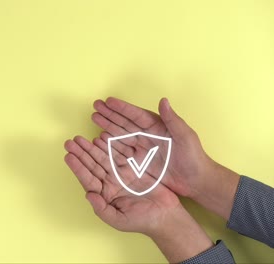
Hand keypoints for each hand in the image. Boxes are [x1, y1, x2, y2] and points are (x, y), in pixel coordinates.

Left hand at [64, 136, 212, 261]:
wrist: (166, 216)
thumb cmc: (142, 221)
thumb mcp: (118, 220)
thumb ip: (101, 209)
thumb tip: (88, 195)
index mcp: (104, 194)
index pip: (87, 179)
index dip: (77, 167)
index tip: (68, 156)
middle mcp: (110, 182)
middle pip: (92, 165)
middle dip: (81, 153)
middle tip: (70, 142)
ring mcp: (121, 173)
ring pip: (103, 157)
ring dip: (91, 147)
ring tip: (80, 138)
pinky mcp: (133, 167)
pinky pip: (119, 153)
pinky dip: (110, 145)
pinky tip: (101, 137)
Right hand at [91, 97, 239, 219]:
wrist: (196, 181)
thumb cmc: (194, 158)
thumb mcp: (186, 137)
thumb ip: (173, 120)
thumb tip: (163, 100)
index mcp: (158, 126)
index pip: (136, 115)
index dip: (122, 108)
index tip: (108, 101)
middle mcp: (147, 135)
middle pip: (125, 122)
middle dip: (110, 114)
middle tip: (95, 105)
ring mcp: (142, 148)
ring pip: (120, 134)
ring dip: (107, 126)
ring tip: (94, 117)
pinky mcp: (139, 161)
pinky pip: (121, 151)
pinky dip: (110, 144)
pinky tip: (100, 138)